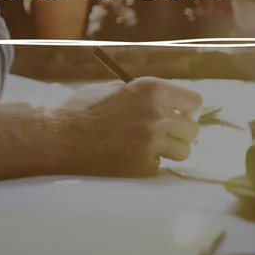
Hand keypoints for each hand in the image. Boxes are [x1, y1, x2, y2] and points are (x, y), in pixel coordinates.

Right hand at [52, 77, 202, 176]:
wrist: (60, 135)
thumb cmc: (84, 108)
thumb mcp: (118, 88)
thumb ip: (145, 95)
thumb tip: (169, 103)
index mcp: (152, 89)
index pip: (194, 101)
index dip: (189, 109)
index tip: (182, 114)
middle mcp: (157, 114)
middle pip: (193, 129)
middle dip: (182, 131)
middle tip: (166, 133)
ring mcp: (152, 142)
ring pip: (184, 151)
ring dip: (172, 150)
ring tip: (152, 147)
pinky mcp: (143, 165)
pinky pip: (161, 165)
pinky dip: (151, 163)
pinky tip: (132, 156)